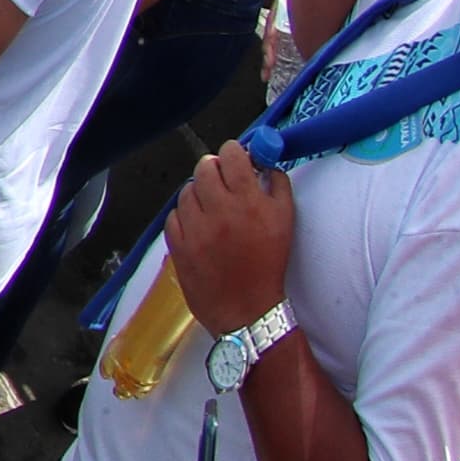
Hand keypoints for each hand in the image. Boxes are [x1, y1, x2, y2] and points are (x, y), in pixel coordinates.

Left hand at [163, 141, 296, 335]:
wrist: (247, 308)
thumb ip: (276, 186)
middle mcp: (220, 210)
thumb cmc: (269, 264)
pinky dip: (185, 216)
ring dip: (198, 193)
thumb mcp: (285, 222)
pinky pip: (174, 215)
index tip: (235, 156)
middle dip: (213, 168)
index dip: (233, 152)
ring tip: (212, 208)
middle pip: (204, 167)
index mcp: (249, 202)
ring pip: (186, 190)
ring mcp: (195, 227)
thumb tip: (264, 163)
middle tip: (221, 179)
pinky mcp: (177, 243)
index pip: (231, 156)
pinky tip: (199, 227)